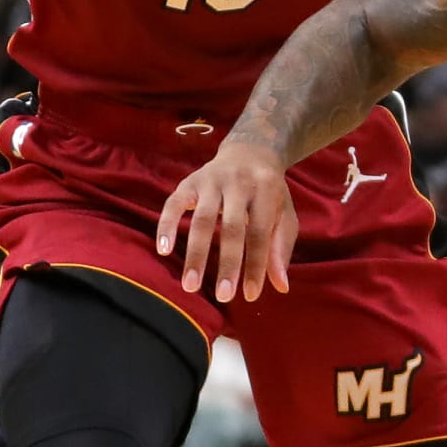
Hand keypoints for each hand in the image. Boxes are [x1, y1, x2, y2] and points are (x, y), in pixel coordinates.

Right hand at [157, 138, 298, 302]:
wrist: (250, 150)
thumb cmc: (269, 192)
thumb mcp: (284, 213)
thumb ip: (281, 247)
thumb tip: (281, 286)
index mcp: (266, 189)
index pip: (260, 232)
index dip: (256, 265)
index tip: (251, 294)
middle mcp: (238, 182)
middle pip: (232, 227)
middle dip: (228, 263)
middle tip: (223, 297)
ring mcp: (212, 180)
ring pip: (202, 219)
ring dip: (196, 254)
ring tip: (190, 285)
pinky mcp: (190, 181)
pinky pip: (173, 203)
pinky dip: (166, 225)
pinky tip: (163, 251)